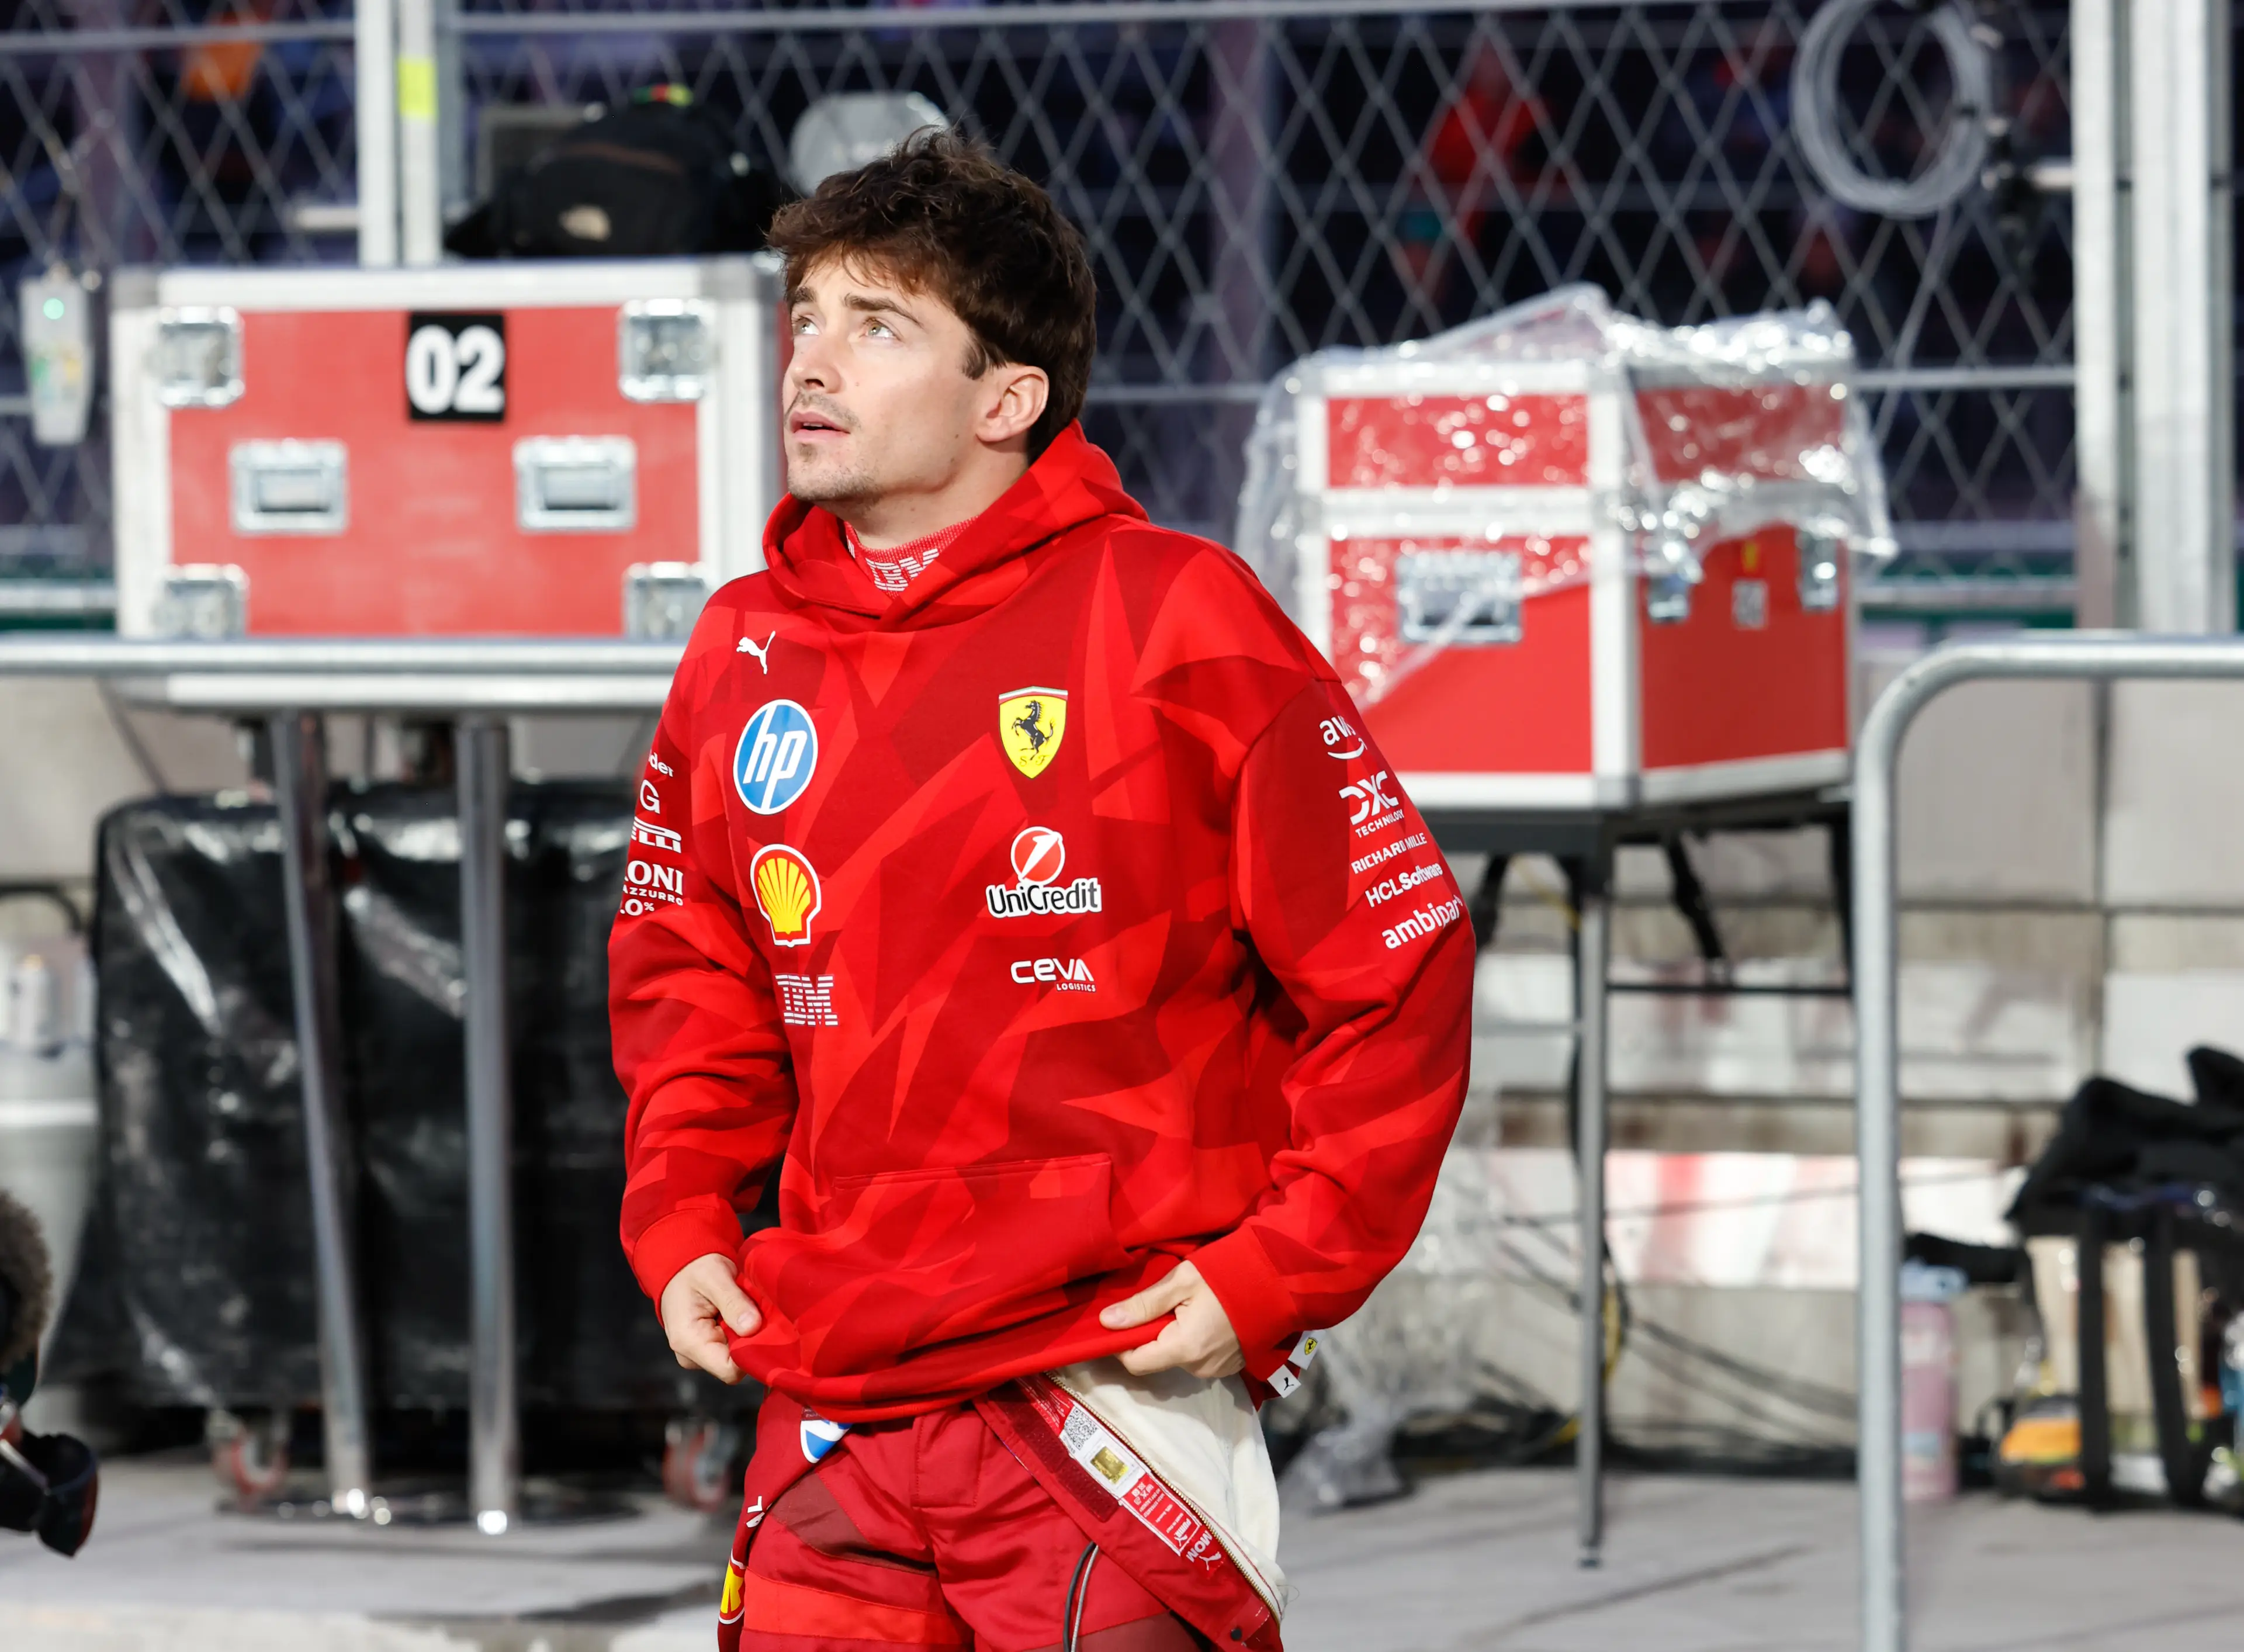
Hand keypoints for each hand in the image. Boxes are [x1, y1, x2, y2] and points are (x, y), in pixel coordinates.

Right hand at [660, 1253, 761, 1384]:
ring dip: (747, 1336)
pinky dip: (742, 1333)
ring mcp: (699, 1355)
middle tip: (756, 1312)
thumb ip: (733, 1302)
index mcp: (688, 1342)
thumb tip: (752, 1327)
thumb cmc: (695, 1269)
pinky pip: (732, 1349)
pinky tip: (740, 1315)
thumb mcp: (715, 1277)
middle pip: (734, 1365)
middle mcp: (691, 1356)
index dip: (751, 1354)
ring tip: (745, 1309)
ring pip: (736, 1358)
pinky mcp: (707, 1349)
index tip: (763, 1328)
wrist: (680, 1266)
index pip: (729, 1370)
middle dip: (750, 1341)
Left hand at [1098, 1260, 1243, 1379]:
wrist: (1278, 1282)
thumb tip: (1107, 1321)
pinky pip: (1198, 1359)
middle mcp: (1199, 1368)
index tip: (1121, 1322)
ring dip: (1174, 1337)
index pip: (1136, 1363)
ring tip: (1189, 1308)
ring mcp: (1217, 1370)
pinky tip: (1206, 1319)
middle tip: (1163, 1304)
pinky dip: (1194, 1342)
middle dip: (1151, 1334)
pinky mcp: (1229, 1367)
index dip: (1120, 1345)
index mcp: (1184, 1348)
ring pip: (1177, 1358)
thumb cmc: (1227, 1276)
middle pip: (1157, 1359)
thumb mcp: (1181, 1281)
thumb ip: (1143, 1304)